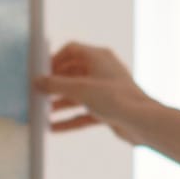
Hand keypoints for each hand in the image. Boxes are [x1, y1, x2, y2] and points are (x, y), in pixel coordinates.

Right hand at [32, 41, 159, 144]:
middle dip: (55, 84)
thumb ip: (55, 85)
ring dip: (60, 103)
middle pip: (72, 73)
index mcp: (98, 57)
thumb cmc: (117, 98)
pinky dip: (69, 119)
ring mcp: (106, 91)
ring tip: (42, 112)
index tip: (41, 72)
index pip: (71, 50)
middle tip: (38, 93)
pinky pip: (83, 112)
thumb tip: (38, 81)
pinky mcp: (108, 109)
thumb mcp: (80, 89)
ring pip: (77, 94)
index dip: (54, 59)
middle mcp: (103, 71)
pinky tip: (54, 127)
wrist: (141, 122)